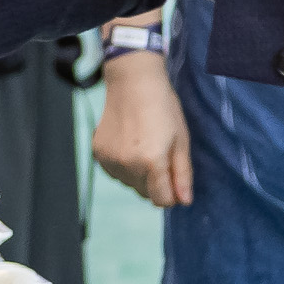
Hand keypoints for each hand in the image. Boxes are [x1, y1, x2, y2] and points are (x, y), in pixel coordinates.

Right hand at [92, 54, 192, 206]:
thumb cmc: (163, 108)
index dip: (171, 194)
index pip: (162, 200)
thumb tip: (184, 201)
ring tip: (143, 147)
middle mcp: (128, 164)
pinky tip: (129, 145)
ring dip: (138, 175)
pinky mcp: (98, 153)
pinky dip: (123, 166)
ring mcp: (110, 159)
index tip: (173, 179)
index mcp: (152, 161)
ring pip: (129, 184)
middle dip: (155, 183)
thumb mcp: (181, 140)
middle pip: (145, 194)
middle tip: (160, 155)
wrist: (133, 82)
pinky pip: (115, 173)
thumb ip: (182, 174)